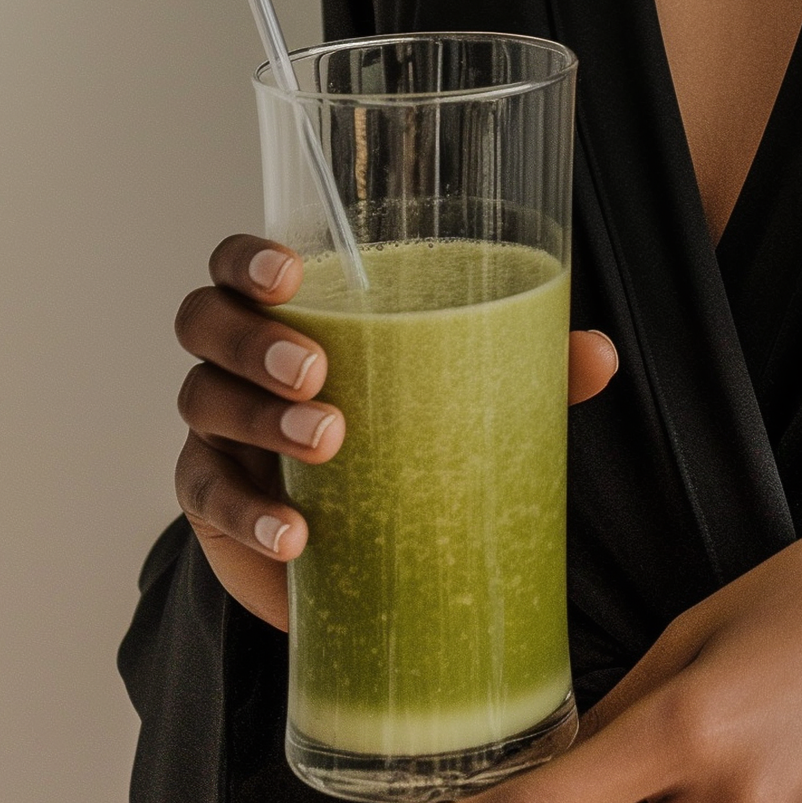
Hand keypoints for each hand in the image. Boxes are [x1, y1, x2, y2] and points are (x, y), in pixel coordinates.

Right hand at [172, 234, 618, 630]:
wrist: (358, 544)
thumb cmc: (401, 429)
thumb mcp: (456, 390)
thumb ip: (524, 363)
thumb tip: (598, 354)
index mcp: (292, 310)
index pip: (238, 262)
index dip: (247, 258)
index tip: (290, 275)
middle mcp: (238, 358)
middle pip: (205, 321)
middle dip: (255, 340)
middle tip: (319, 371)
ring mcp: (217, 429)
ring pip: (203, 399)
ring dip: (260, 417)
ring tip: (328, 441)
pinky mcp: (215, 501)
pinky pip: (209, 496)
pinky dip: (250, 515)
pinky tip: (296, 535)